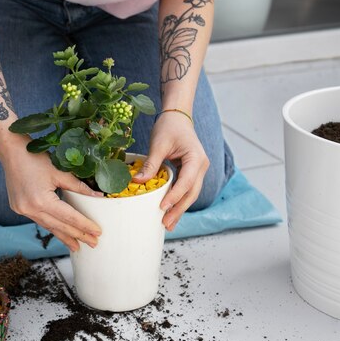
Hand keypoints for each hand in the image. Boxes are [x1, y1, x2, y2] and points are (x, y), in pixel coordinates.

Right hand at [1, 140, 101, 251]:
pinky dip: (52, 227)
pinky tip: (60, 232)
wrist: (11, 152)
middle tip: (94, 244)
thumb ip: (79, 187)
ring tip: (77, 246)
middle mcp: (31, 209)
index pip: (69, 217)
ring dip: (64, 236)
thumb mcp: (60, 172)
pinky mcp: (19, 208)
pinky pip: (40, 221)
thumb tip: (97, 197)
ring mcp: (23, 210)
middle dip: (78, 236)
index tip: (97, 233)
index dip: (85, 226)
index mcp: (42, 201)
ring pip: (49, 227)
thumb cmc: (35, 159)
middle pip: (59, 227)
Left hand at [132, 112, 208, 230]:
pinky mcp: (191, 173)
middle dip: (179, 209)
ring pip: (190, 194)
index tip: (162, 207)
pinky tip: (169, 212)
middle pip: (191, 193)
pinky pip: (186, 190)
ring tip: (167, 224)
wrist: (177, 116)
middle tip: (166, 224)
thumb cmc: (169, 127)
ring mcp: (198, 171)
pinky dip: (178, 201)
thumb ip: (151, 164)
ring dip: (179, 209)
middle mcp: (201, 166)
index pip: (186, 182)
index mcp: (196, 158)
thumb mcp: (158, 144)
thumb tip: (137, 182)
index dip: (175, 196)